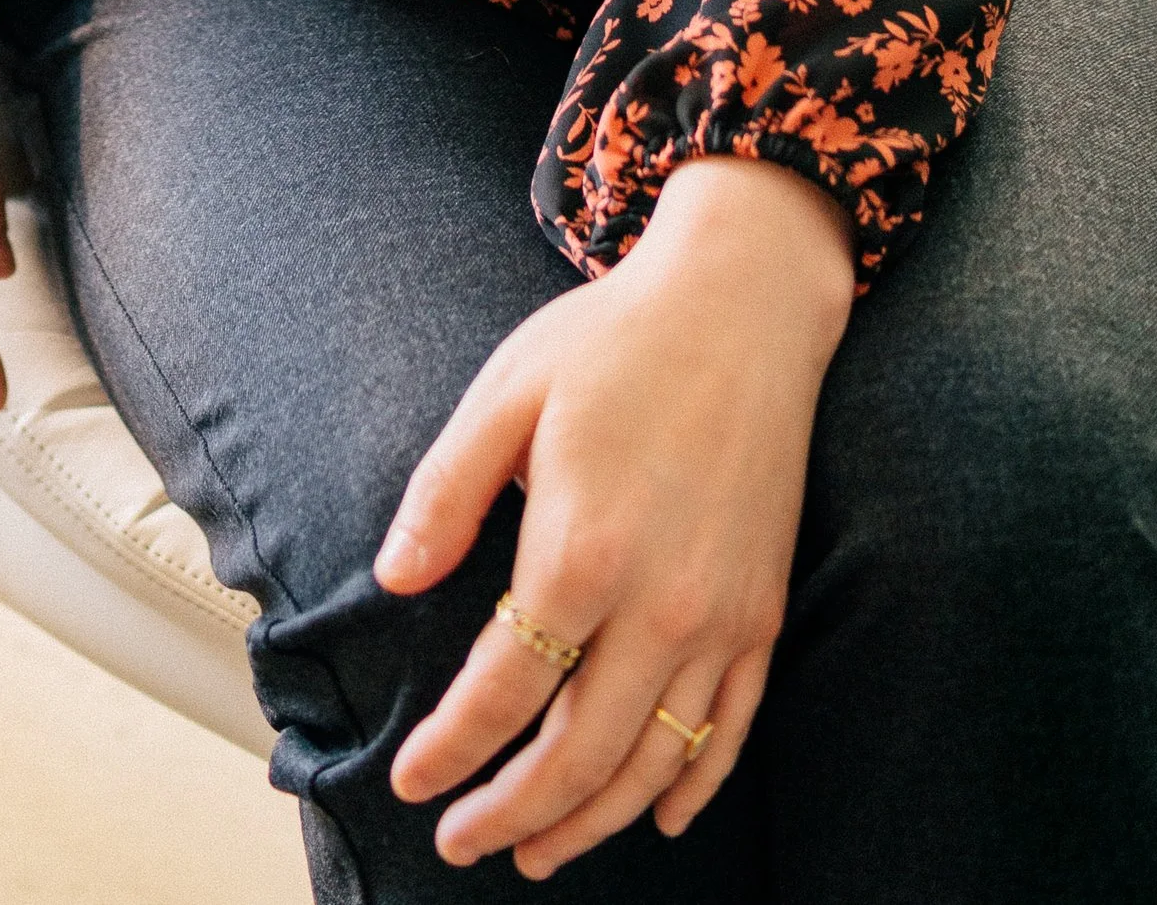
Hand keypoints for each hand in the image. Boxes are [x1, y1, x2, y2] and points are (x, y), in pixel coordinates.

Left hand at [378, 157, 853, 879]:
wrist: (741, 306)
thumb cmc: (612, 343)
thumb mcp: (505, 394)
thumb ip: (445, 494)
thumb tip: (392, 581)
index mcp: (581, 550)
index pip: (504, 690)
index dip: (452, 750)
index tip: (412, 784)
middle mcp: (660, 603)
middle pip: (579, 752)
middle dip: (513, 814)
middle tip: (463, 844)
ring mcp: (722, 616)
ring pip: (654, 760)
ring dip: (593, 821)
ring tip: (539, 852)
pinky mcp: (764, 611)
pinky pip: (731, 727)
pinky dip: (694, 784)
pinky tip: (659, 816)